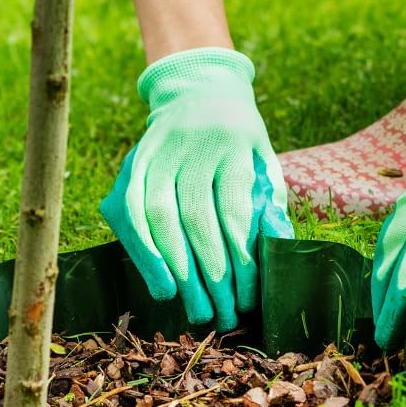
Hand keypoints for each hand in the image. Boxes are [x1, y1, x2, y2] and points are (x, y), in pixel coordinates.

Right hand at [100, 47, 292, 329]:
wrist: (200, 90)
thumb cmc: (241, 140)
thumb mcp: (265, 162)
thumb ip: (269, 204)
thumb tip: (276, 250)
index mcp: (234, 144)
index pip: (233, 212)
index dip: (238, 260)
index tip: (246, 298)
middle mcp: (192, 146)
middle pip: (195, 220)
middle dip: (208, 276)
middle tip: (220, 316)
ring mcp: (156, 152)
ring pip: (157, 217)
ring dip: (174, 270)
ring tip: (191, 309)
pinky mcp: (133, 163)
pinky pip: (129, 212)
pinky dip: (143, 251)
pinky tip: (161, 283)